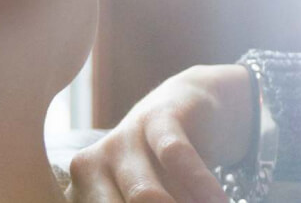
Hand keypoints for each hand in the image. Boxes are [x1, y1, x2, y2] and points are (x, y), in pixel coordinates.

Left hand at [65, 64, 253, 202]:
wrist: (186, 106)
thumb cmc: (158, 172)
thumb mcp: (145, 201)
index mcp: (80, 194)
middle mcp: (90, 167)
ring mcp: (121, 140)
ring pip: (145, 196)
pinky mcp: (156, 117)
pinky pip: (177, 158)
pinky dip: (202, 187)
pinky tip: (220, 202)